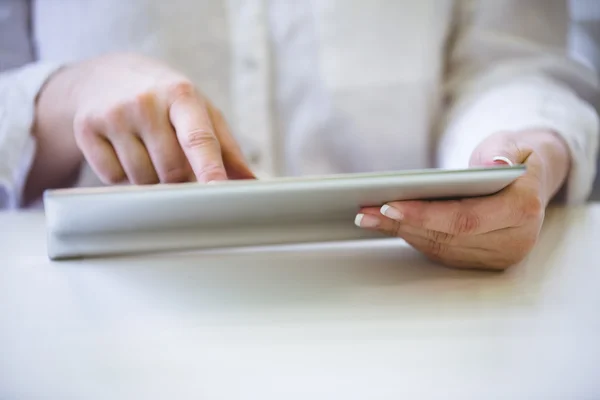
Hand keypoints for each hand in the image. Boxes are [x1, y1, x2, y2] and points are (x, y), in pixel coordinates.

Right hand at [28, 53, 252, 198]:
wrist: (107, 76)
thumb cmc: (167, 101)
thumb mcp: (201, 113)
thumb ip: (228, 150)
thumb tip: (253, 185)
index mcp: (182, 95)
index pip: (198, 138)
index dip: (208, 168)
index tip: (218, 189)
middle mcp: (146, 102)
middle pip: (170, 171)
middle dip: (179, 179)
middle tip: (177, 163)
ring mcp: (113, 114)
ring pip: (141, 179)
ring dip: (152, 180)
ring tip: (150, 152)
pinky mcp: (86, 129)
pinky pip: (113, 178)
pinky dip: (124, 176)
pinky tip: (125, 151)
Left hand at [354, 130, 570, 269]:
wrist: (532, 178)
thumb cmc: (514, 156)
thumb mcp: (510, 142)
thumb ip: (501, 152)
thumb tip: (494, 166)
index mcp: (523, 210)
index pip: (465, 219)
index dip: (425, 215)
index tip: (389, 205)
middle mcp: (514, 240)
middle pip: (447, 236)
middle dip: (402, 223)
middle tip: (365, 211)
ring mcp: (500, 256)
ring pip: (441, 248)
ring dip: (401, 232)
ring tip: (368, 217)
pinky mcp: (485, 261)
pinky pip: (442, 252)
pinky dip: (414, 237)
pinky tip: (389, 224)